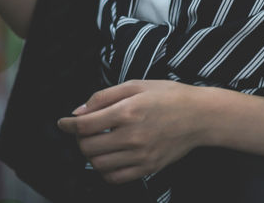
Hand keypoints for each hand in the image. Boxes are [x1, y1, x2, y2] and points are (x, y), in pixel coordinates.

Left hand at [56, 80, 207, 183]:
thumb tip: (78, 112)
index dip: (68, 125)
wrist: (200, 116)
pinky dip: (105, 170)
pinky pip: (115, 178)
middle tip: (84, 131)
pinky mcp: (148, 168)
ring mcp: (141, 155)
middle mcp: (132, 136)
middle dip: (79, 138)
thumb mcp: (136, 85)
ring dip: (90, 154)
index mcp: (128, 111)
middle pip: (88, 146)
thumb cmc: (168, 96)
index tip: (63, 123)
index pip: (85, 125)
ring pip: (98, 164)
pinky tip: (109, 157)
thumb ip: (104, 97)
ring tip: (97, 143)